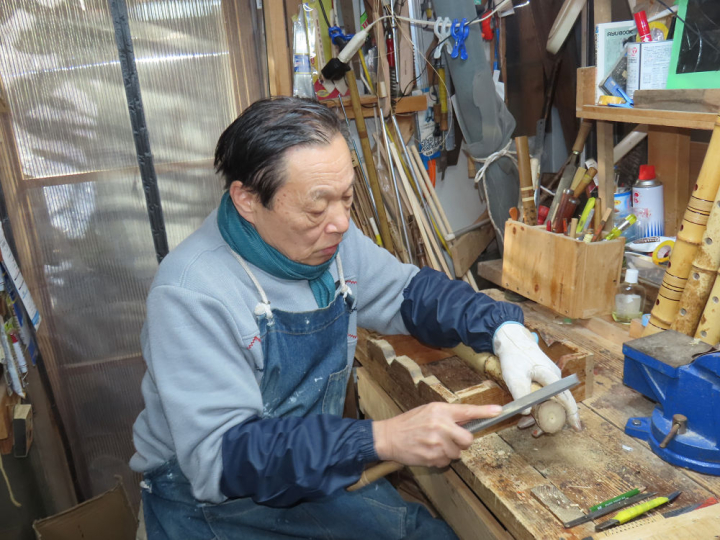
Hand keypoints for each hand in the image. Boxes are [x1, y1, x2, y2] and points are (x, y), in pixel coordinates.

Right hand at [372, 402, 501, 467]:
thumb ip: (449, 415)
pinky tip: (429, 451)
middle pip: (468, 440)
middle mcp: (440, 425)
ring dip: (449, 451)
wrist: (389, 437)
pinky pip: (447, 462)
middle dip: (462, 442)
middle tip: (451, 438)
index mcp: (440, 410)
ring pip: (457, 453)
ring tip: (434, 444)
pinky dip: (440, 459)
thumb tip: (470, 419)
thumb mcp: (429, 411)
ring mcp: (437, 442)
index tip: (499, 411)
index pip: (467, 411)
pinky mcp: (432, 457)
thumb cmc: (410, 423)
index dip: (485, 411)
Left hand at [493, 322, 581, 430]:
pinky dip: (535, 406)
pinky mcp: (542, 379)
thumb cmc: (514, 356)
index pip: (566, 398)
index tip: (576, 428)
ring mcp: (549, 378)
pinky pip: (543, 396)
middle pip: (557, 403)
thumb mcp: (514, 375)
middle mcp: (554, 378)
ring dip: (538, 414)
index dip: (572, 414)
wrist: (511, 339)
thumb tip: (527, 413)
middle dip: (548, 420)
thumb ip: (521, 393)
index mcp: (551, 377)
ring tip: (524, 426)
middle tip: (536, 433)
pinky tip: (524, 415)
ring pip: (549, 401)